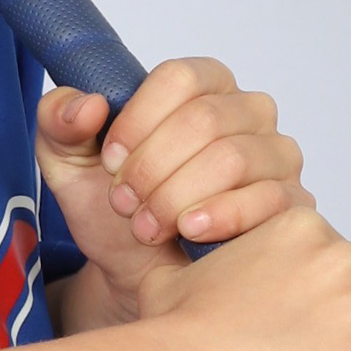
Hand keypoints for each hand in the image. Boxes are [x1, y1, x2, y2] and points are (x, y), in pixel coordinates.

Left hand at [38, 58, 308, 328]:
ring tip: (146, 225)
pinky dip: (221, 215)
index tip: (110, 160)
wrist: (136, 272)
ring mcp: (276, 156)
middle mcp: (247, 111)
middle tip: (123, 203)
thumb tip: (89, 105)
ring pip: (233, 158)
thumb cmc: (111, 207)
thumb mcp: (68, 162)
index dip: (139, 120)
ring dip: (177, 196)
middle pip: (205, 120)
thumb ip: (59, 121)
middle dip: (152, 168)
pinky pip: (268, 198)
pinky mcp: (291, 203)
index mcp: (201, 84)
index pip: (180, 78)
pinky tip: (190, 231)